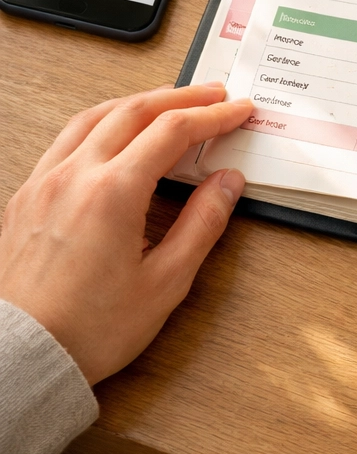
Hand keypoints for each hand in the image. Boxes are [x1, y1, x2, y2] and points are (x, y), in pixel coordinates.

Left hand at [0, 83, 251, 384]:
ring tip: (167, 101)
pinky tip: (113, 132)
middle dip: (182, 97)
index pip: (173, 130)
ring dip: (139, 101)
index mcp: (112, 193)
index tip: (237, 111)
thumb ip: (202, 224)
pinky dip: (102, 121)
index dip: (213, 116)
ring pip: (95, 116)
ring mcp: (45, 182)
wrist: (21, 359)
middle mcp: (75, 176)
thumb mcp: (165, 283)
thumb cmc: (86, 330)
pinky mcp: (26, 197)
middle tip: (213, 94)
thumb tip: (227, 184)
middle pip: (135, 111)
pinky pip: (67, 138)